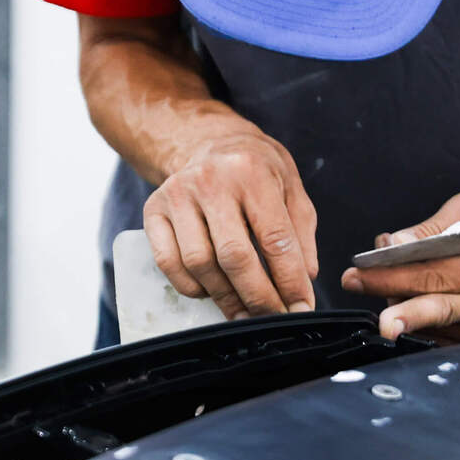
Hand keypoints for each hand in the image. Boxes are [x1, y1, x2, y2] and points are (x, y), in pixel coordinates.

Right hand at [143, 130, 318, 318]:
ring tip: (245, 312)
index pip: (274, 238)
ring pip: (200, 264)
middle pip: (234, 256)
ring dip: (226, 297)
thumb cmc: (254, 170)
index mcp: (252, 173)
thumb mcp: (291, 188)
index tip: (301, 307)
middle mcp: (211, 182)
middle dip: (258, 297)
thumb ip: (301, 233)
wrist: (207, 142)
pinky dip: (192, 287)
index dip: (290, 280)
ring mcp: (177, 196)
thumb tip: (306, 278)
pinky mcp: (153, 211)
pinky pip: (168, 263)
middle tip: (273, 317)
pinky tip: (211, 291)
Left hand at [341, 190, 459, 343]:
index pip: (433, 275)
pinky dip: (415, 319)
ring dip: (399, 304)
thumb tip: (394, 244)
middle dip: (388, 301)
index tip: (358, 272)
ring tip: (383, 281)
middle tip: (354, 289)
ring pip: (431, 324)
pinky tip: (402, 299)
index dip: (391, 275)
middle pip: (432, 307)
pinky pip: (439, 334)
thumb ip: (432, 227)